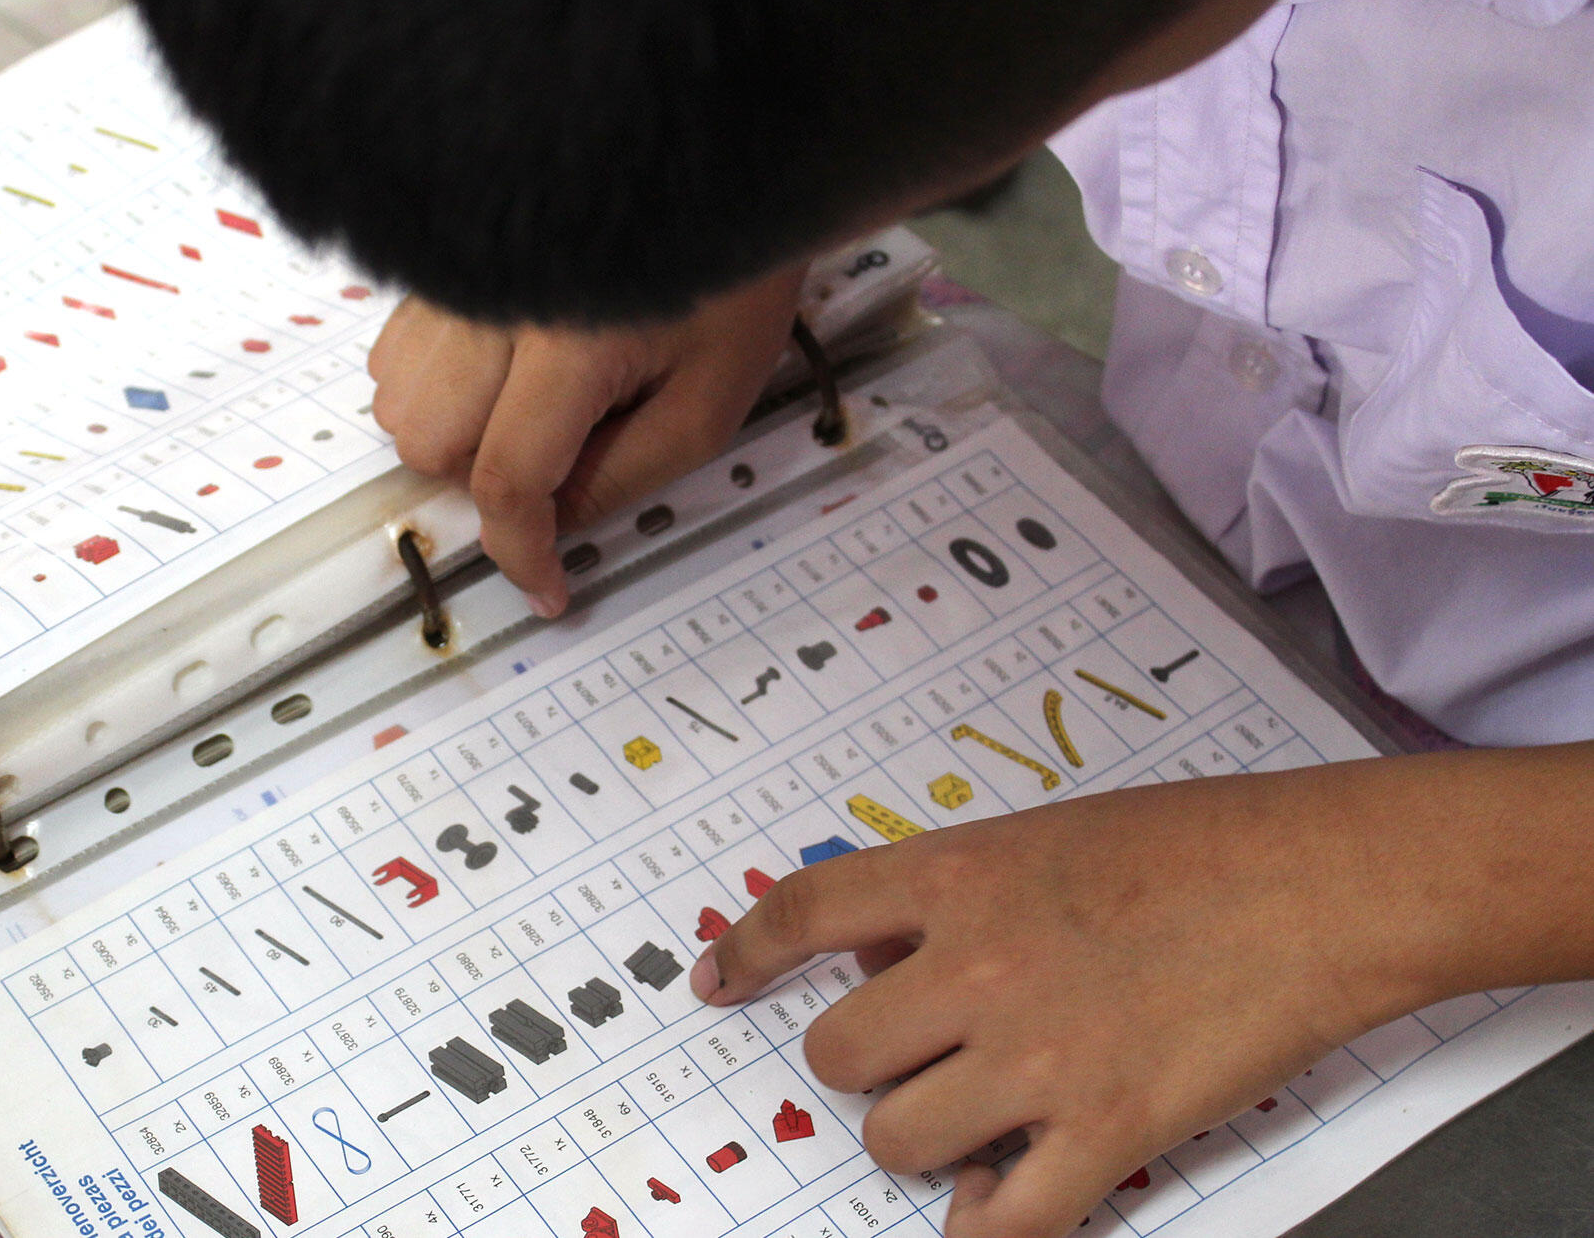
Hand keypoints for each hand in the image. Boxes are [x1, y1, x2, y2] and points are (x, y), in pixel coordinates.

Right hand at [367, 258, 807, 616]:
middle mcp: (495, 303)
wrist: (713, 162)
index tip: (545, 589)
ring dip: (451, 435)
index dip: (522, 552)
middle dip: (482, 483)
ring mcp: (461, 275)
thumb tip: (560, 523)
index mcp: (572, 342)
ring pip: (399, 400)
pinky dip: (433, 385)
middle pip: (428, 444)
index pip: (508, 478)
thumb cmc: (728, 271)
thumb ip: (631, 473)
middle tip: (555, 467)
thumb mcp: (712, 398)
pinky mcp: (448, 260)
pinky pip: (399, 349)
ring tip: (526, 414)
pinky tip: (495, 374)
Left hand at [689, 769, 1436, 1237]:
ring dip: (920, 1138)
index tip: (716, 979)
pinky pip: (1000, 1222)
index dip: (741, 953)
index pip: (798, 915)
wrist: (1317, 885)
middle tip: (916, 1055)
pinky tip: (998, 1201)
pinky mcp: (1105, 1133)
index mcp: (953, 878)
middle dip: (862, 1064)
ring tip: (973, 1118)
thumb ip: (950, 892)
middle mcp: (973, 969)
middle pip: (837, 1055)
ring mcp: (1035, 1058)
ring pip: (895, 1139)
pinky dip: (985, 1225)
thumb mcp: (1039, 834)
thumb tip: (881, 952)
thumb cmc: (1194, 844)